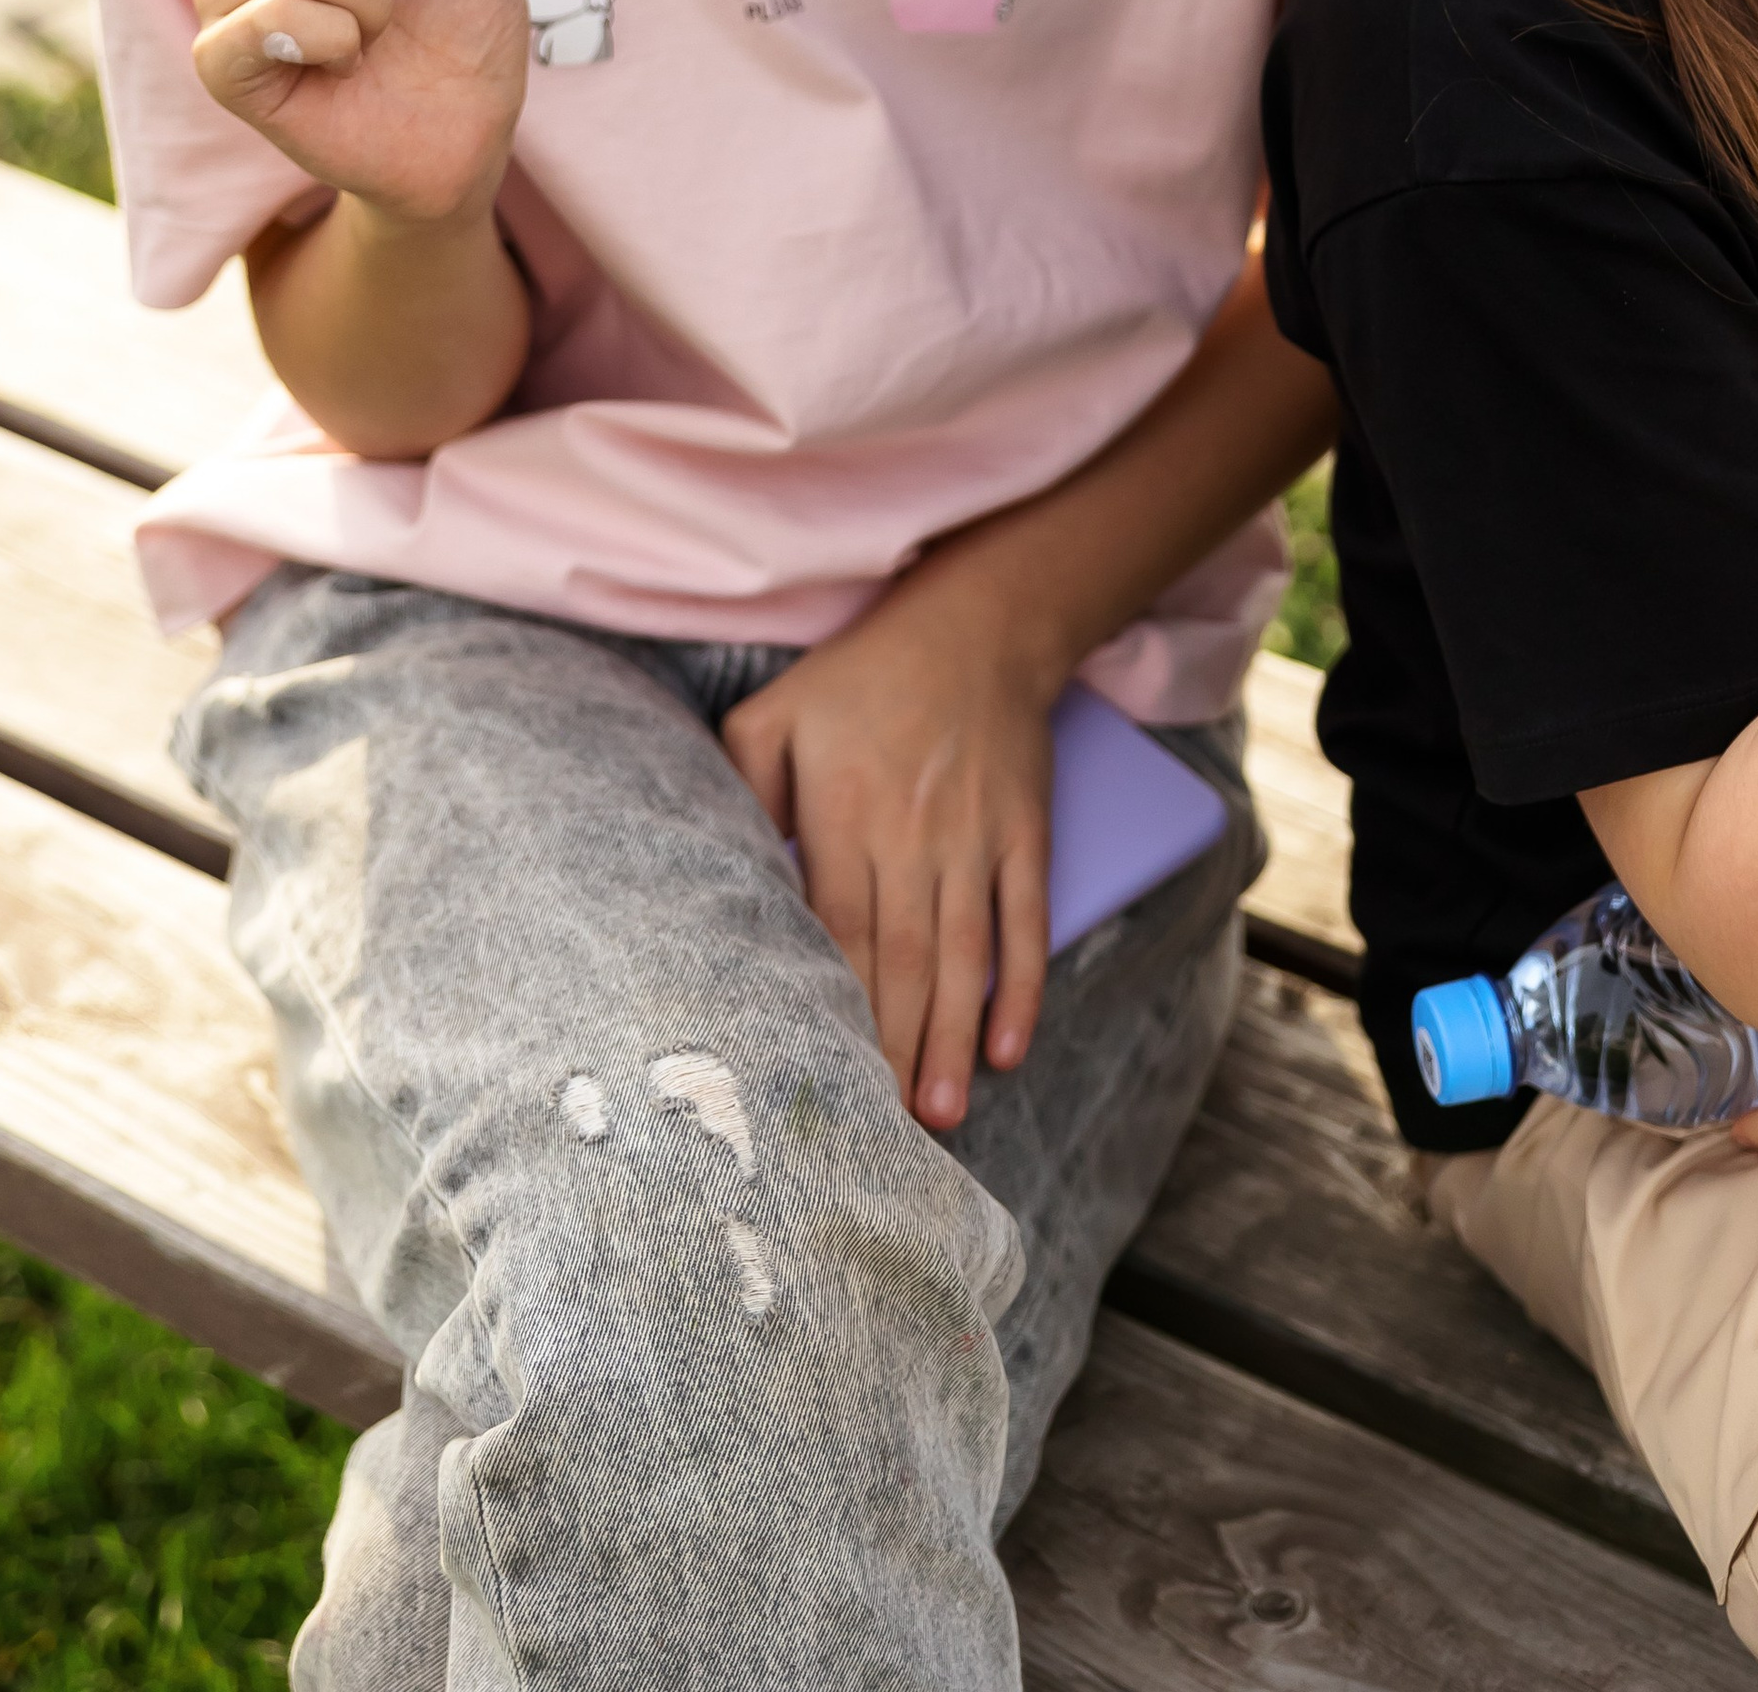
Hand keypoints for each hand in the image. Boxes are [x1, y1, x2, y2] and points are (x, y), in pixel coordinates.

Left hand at [723, 589, 1056, 1134]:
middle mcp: (912, 830)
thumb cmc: (861, 674)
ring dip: (949, 1039)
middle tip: (878, 1136)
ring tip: (937, 1117)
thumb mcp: (773, 712)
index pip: (834, 932)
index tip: (818, 1078)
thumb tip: (730, 876)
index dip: (829, 1010)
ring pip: (962, 955)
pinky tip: (1006, 1047)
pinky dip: (1019, 987)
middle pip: (899, 960)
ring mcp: (976, 835)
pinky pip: (1025, 921)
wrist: (981, 621)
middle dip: (889, 1051)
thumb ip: (739, 788)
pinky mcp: (1027, 831)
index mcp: (841, 810)